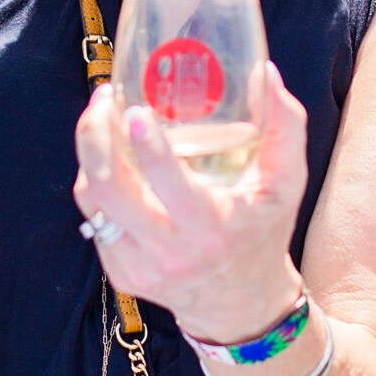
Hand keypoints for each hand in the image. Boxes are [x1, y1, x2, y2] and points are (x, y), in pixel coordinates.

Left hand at [70, 63, 308, 339]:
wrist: (240, 303)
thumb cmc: (263, 231)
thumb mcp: (286, 184)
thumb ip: (284, 126)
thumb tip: (265, 72)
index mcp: (212, 228)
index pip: (168, 184)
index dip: (146, 145)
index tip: (132, 109)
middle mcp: (170, 251)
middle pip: (110, 190)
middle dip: (94, 137)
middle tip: (102, 101)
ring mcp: (138, 266)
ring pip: (93, 201)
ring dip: (89, 153)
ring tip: (101, 119)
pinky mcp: (120, 273)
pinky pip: (93, 218)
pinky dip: (93, 181)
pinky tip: (107, 158)